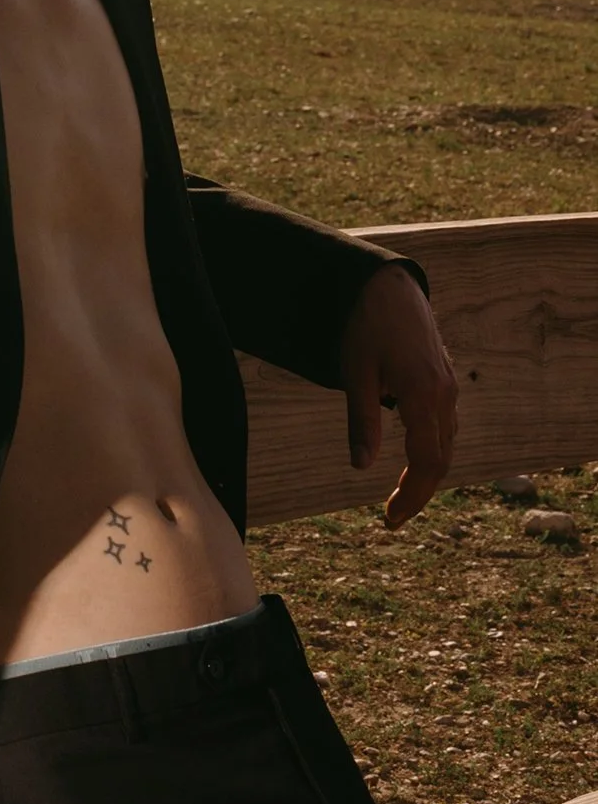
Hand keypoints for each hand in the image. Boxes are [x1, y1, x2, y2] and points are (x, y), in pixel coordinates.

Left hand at [340, 262, 457, 528]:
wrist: (388, 284)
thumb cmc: (365, 325)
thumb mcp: (355, 371)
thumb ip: (361, 420)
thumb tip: (360, 467)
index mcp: (423, 394)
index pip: (426, 462)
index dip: (412, 495)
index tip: (390, 519)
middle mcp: (444, 394)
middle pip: (441, 460)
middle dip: (419, 492)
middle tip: (392, 517)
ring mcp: (448, 386)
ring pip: (446, 444)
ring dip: (426, 473)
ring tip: (399, 496)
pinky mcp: (445, 379)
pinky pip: (445, 426)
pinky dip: (432, 450)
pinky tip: (413, 459)